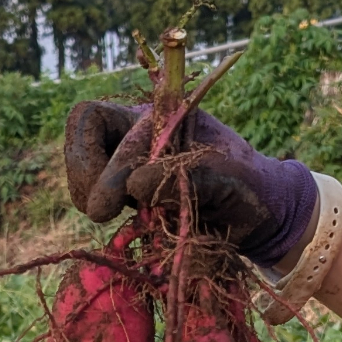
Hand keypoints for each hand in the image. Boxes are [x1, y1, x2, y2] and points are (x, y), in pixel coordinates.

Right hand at [63, 101, 317, 268]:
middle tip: (100, 212)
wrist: (258, 215)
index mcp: (160, 117)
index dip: (91, 155)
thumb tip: (135, 185)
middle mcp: (137, 135)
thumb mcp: (229, 177)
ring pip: (84, 168)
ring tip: (111, 217)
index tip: (109, 199)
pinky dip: (100, 210)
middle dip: (83, 175)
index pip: (99, 121)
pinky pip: (95, 196)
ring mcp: (129, 164)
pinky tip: (122, 225)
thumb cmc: (249, 186)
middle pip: (83, 136)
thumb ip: (185, 176)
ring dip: (88, 194)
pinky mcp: (128, 194)